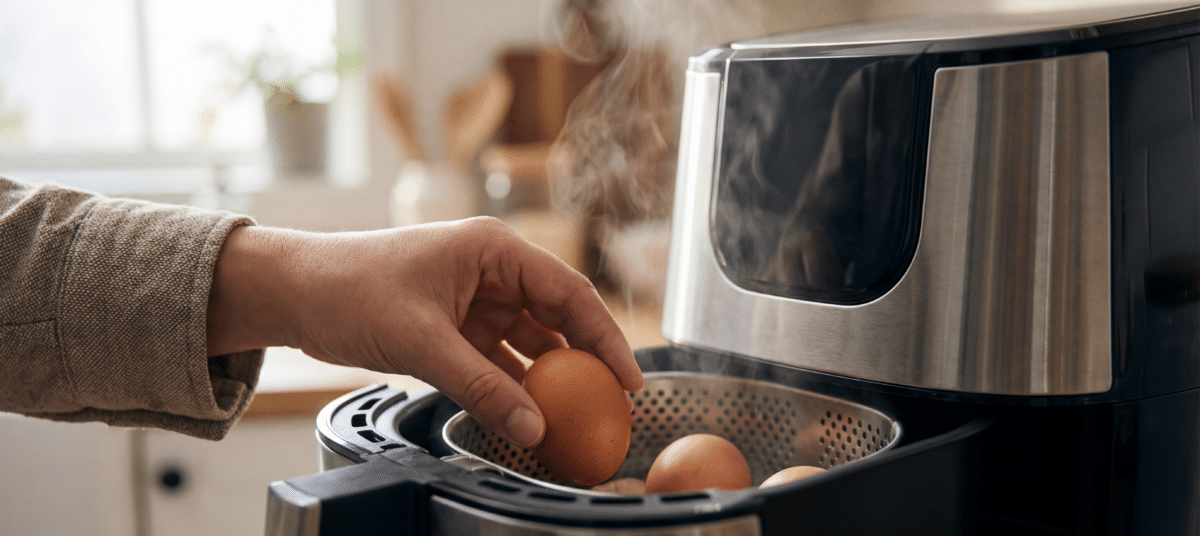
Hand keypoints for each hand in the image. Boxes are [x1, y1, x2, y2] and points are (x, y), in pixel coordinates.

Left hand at [206, 217, 643, 447]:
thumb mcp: (422, 341)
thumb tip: (532, 427)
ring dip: (549, 378)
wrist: (295, 292)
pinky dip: (514, 384)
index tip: (627, 377)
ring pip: (530, 341)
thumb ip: (480, 387)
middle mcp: (492, 270)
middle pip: (557, 317)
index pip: (568, 293)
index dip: (604, 337)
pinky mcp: (456, 326)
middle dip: (584, 360)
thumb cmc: (349, 288)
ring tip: (575, 415)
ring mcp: (475, 299)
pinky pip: (500, 358)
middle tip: (609, 403)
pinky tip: (528, 411)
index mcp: (493, 250)